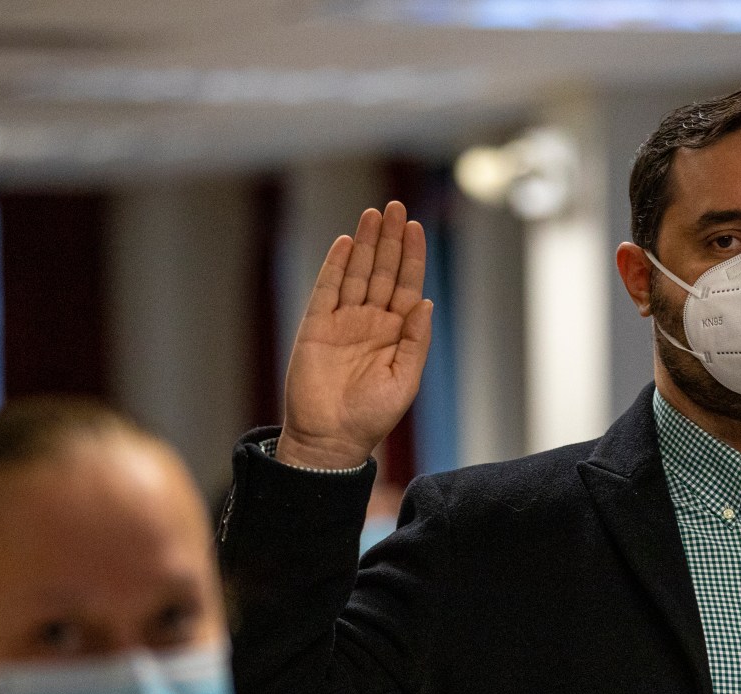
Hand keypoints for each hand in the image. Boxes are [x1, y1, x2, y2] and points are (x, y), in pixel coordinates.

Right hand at [278, 201, 432, 470]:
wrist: (330, 439)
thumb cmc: (371, 417)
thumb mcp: (404, 381)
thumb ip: (415, 341)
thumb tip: (425, 302)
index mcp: (395, 334)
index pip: (406, 285)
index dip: (411, 256)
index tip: (416, 227)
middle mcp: (370, 323)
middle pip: (382, 271)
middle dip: (389, 239)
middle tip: (395, 207)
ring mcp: (342, 323)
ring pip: (356, 273)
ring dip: (365, 244)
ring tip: (374, 214)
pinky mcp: (315, 327)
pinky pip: (326, 290)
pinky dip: (335, 266)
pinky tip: (346, 244)